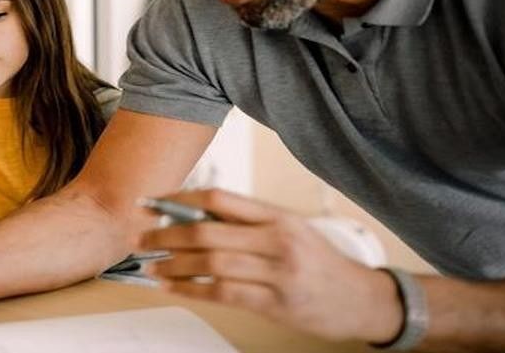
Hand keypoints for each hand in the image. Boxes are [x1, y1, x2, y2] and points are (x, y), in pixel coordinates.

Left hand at [137, 189, 402, 342]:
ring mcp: (278, 273)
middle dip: (167, 233)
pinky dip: (192, 290)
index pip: (220, 199)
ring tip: (150, 266)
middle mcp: (278, 240)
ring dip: (173, 264)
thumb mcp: (290, 231)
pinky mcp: (276, 304)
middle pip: (208, 231)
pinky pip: (223, 293)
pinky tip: (173, 287)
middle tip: (141, 237)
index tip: (153, 203)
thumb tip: (191, 216)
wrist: (363, 300)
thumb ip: (247, 223)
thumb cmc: (319, 264)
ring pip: (211, 264)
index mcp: (278, 216)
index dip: (179, 200)